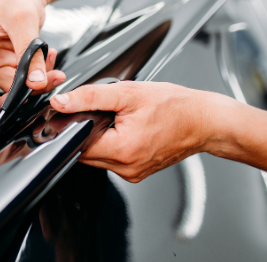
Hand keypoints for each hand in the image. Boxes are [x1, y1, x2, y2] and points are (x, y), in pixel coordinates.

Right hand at [0, 0, 65, 127]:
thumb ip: (30, 54)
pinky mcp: (5, 62)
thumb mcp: (23, 19)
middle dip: (11, 97)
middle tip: (35, 96)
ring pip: (7, 89)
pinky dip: (36, 75)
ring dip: (31, 84)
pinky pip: (19, 80)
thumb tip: (35, 83)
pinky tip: (48, 60)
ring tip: (52, 69)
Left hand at [50, 81, 227, 181]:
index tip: (75, 114)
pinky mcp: (137, 173)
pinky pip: (112, 161)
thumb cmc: (175, 106)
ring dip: (99, 139)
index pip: (76, 144)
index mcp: (122, 150)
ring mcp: (132, 173)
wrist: (205, 121)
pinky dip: (112, 145)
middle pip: (85, 153)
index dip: (71, 127)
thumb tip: (61, 102)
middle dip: (87, 132)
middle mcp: (126, 168)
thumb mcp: (128, 93)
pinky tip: (125, 131)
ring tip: (117, 120)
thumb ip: (90, 97)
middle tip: (103, 113)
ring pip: (97, 158)